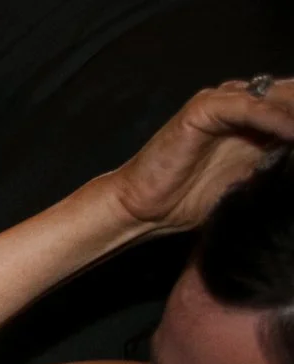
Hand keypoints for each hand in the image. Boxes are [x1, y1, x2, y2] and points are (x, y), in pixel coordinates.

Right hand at [107, 78, 293, 234]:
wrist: (141, 210)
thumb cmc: (187, 202)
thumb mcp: (249, 183)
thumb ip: (278, 165)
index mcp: (254, 120)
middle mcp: (241, 104)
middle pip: (292, 97)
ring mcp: (223, 102)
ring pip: (276, 96)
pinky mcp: (204, 108)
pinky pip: (250, 107)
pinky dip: (276, 119)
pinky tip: (292, 134)